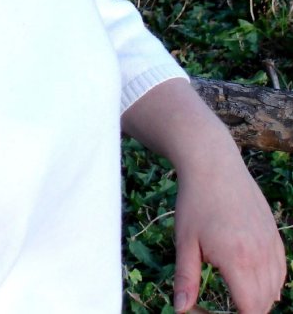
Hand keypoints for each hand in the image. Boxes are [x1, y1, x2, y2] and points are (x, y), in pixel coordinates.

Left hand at [122, 78, 285, 313]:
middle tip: (223, 302)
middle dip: (246, 309)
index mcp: (237, 260)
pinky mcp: (274, 233)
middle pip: (264, 303)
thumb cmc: (195, 201)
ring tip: (235, 287)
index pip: (250, 309)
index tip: (217, 311)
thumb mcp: (185, 241)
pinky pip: (281, 269)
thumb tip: (181, 309)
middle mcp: (260, 254)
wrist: (213, 164)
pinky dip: (271, 280)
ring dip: (259, 296)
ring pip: (275, 288)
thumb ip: (186, 278)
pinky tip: (252, 275)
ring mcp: (270, 243)